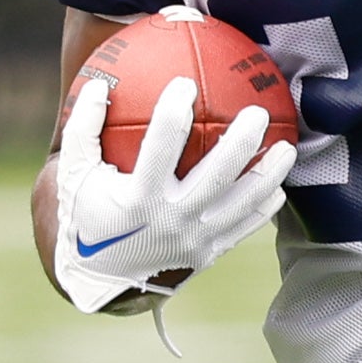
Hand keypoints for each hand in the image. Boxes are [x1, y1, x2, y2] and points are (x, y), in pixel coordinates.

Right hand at [50, 73, 294, 315]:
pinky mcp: (208, 254)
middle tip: (258, 113)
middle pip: (215, 176)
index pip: (161, 147)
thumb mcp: (74, 174)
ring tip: (288, 148)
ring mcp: (194, 240)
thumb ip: (83, 130)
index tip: (185, 84)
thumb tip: (97, 85)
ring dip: (267, 175)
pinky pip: (243, 228)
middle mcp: (171, 220)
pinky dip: (263, 208)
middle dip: (240, 143)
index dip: (174, 112)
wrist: (98, 278)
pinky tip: (278, 187)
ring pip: (240, 204)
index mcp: (139, 198)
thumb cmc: (86, 216)